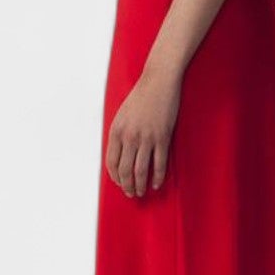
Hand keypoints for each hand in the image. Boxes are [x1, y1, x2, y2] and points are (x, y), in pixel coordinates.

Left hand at [106, 67, 180, 196]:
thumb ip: (120, 134)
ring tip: (142, 192)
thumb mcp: (122, 115)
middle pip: (125, 170)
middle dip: (127, 186)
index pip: (111, 162)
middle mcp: (129, 137)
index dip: (115, 177)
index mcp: (116, 131)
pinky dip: (157, 177)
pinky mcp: (162, 137)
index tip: (120, 183)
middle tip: (131, 193)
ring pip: (141, 170)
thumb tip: (120, 154)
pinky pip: (159, 164)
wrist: (158, 81)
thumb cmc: (141, 96)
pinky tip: (156, 183)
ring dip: (140, 185)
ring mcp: (146, 138)